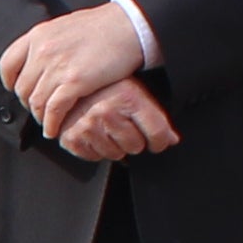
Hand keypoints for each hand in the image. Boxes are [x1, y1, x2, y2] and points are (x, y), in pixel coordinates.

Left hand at [0, 1, 148, 131]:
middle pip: (22, 88)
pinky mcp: (74, 81)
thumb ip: (49, 42)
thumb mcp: (65, 26)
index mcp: (38, 35)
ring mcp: (57, 66)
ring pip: (36, 102)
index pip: (8, 64)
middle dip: (29, 103)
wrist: (128, 25)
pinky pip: (53, 110)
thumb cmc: (103, 26)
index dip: (10, 82)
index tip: (17, 90)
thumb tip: (39, 59)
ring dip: (40, 117)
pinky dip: (51, 124)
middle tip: (39, 111)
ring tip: (48, 123)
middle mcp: (43, 50)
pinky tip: (55, 130)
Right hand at [51, 80, 181, 162]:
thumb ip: (155, 117)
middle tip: (125, 127)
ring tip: (109, 129)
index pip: (157, 132)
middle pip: (136, 146)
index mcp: (128, 97)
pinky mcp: (72, 137)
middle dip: (133, 140)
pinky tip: (95, 134)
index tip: (157, 141)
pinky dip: (97, 149)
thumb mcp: (135, 93)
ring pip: (116, 154)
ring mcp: (88, 125)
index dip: (161, 141)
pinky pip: (95, 157)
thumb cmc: (107, 88)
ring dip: (115, 146)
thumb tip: (172, 140)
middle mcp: (107, 111)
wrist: (71, 84)